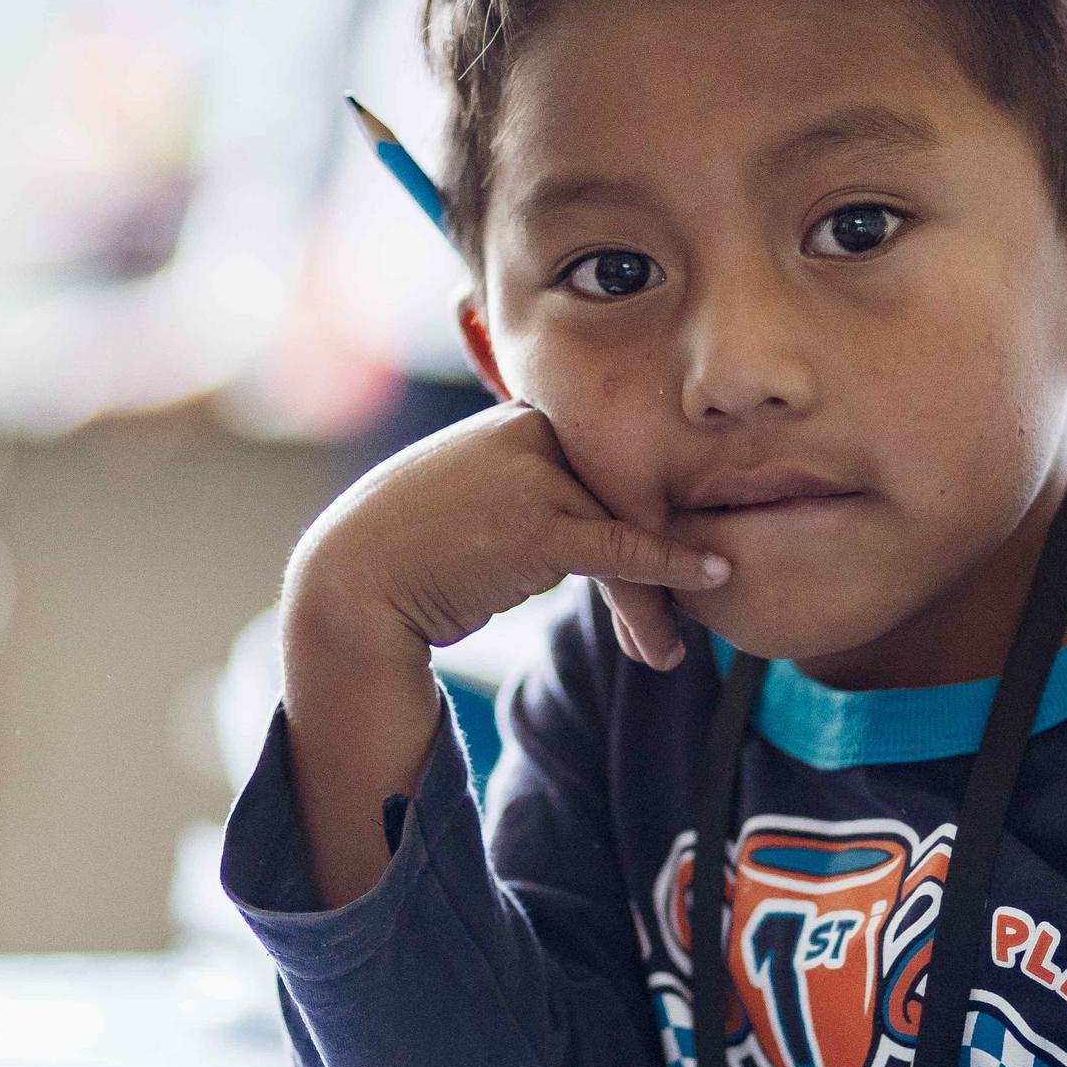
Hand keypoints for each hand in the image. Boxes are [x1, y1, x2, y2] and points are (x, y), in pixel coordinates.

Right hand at [277, 405, 727, 905]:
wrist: (353, 582)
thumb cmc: (412, 545)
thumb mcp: (477, 488)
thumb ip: (532, 479)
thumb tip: (597, 503)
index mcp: (521, 415)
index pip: (604, 468)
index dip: (637, 521)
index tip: (660, 572)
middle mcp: (530, 432)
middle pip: (622, 499)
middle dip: (654, 564)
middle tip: (673, 625)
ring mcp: (534, 475)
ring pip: (625, 532)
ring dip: (651, 600)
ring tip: (666, 650)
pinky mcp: (538, 526)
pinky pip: (622, 550)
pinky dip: (672, 568)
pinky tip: (713, 577)